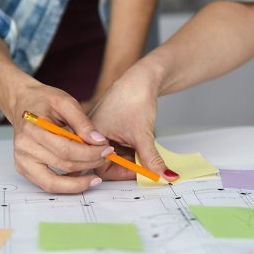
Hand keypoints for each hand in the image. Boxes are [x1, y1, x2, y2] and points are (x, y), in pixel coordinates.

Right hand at [8, 80, 114, 192]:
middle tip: (106, 157)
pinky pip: (47, 184)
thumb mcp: (66, 102)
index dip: (90, 153)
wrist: (22, 102)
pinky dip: (66, 185)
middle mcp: (24, 147)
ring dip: (79, 181)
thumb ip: (83, 122)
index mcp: (33, 128)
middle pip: (63, 165)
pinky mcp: (24, 168)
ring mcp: (22, 160)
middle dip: (89, 164)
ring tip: (96, 175)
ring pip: (54, 182)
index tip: (106, 149)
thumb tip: (99, 141)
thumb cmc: (43, 100)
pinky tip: (81, 178)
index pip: (66, 149)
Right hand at [89, 63, 179, 181]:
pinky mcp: (110, 127)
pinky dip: (131, 149)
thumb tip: (163, 176)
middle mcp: (91, 134)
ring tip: (144, 154)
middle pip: (105, 163)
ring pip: (114, 155)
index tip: (139, 174)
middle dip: (126, 166)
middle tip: (145, 167)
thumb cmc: (134, 97)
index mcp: (90, 136)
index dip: (120, 173)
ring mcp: (100, 131)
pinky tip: (141, 145)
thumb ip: (151, 160)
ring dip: (130, 158)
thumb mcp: (143, 135)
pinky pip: (118, 146)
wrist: (143, 77)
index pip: (99, 167)